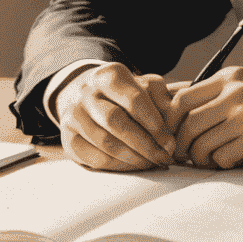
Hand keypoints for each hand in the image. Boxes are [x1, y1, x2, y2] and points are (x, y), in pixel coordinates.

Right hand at [52, 62, 176, 171]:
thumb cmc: (126, 94)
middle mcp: (87, 92)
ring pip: (105, 143)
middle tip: (163, 158)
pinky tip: (133, 166)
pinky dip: (117, 166)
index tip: (170, 143)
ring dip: (133, 158)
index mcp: (109, 75)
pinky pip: (93, 158)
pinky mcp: (67, 138)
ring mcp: (73, 115)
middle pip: (117, 122)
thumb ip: (162, 99)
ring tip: (151, 163)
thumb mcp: (147, 87)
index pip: (135, 100)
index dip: (155, 125)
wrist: (90, 97)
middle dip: (144, 144)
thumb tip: (175, 119)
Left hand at [171, 67, 242, 169]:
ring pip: (200, 143)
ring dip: (201, 158)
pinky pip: (221, 157)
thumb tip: (182, 108)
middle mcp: (235, 91)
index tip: (176, 136)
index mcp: (232, 76)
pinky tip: (234, 162)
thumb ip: (223, 93)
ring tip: (212, 161)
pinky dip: (223, 164)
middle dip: (182, 145)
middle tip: (189, 156)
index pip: (181, 97)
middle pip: (186, 122)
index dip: (171, 121)